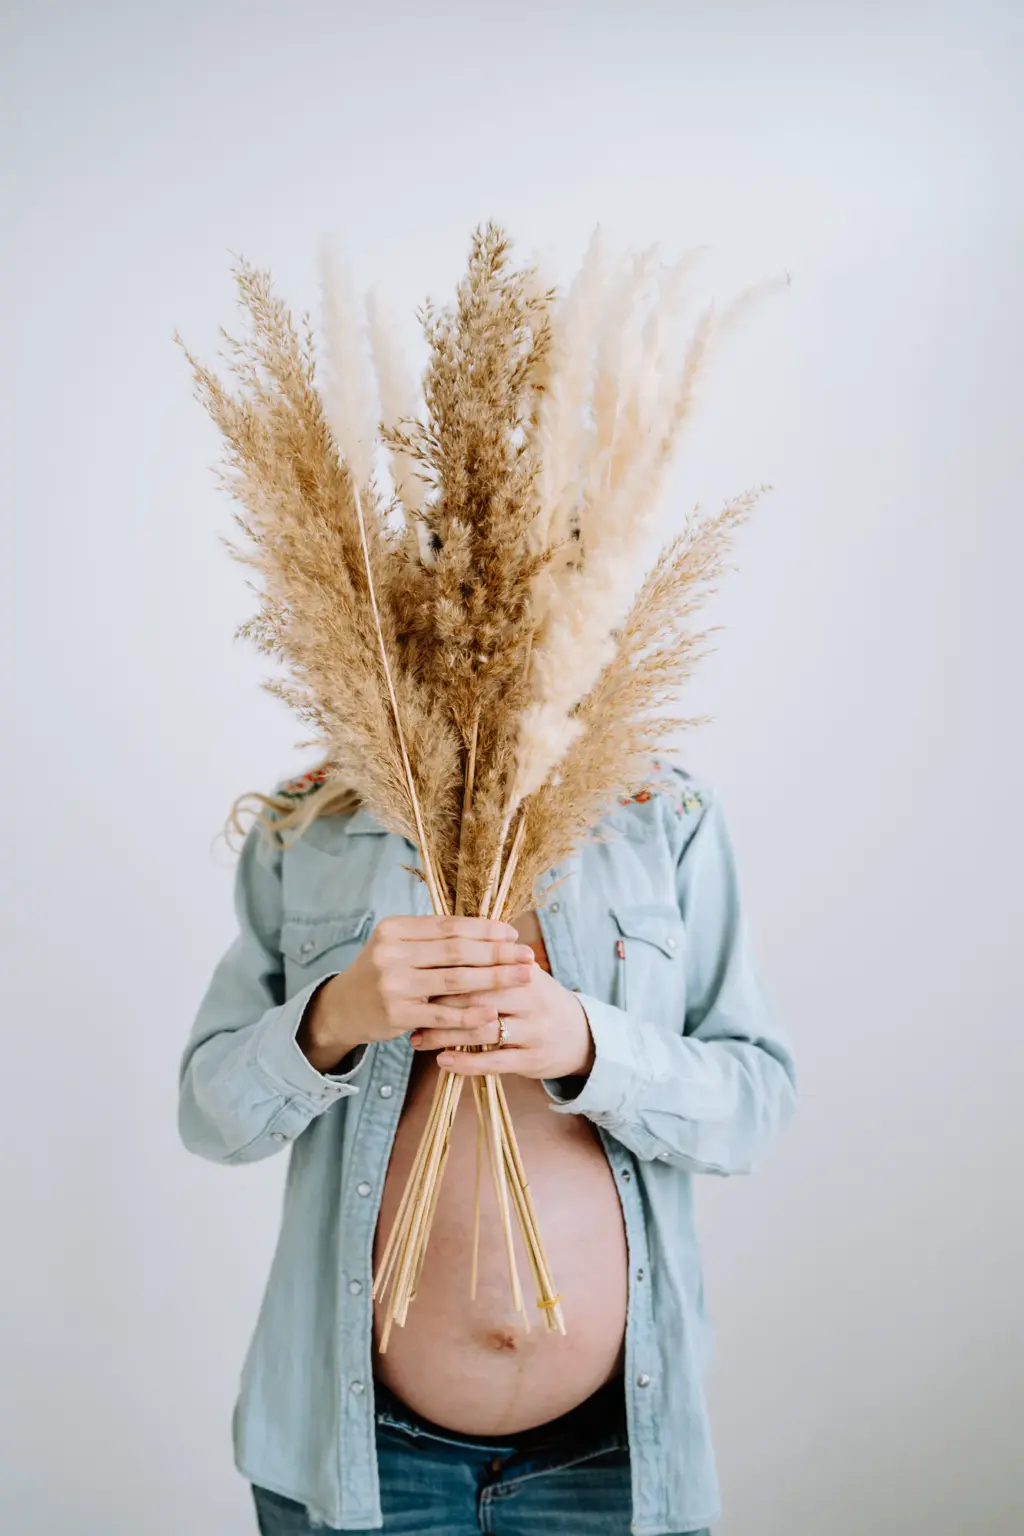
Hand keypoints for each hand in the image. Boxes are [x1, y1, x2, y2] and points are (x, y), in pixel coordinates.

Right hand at [298, 913, 535, 1072]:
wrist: (342, 1008)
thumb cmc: (382, 973)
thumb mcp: (397, 946)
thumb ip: (433, 938)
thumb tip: (489, 929)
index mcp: (394, 929)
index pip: (449, 926)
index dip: (485, 929)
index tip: (513, 934)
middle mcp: (391, 953)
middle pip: (456, 950)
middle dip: (497, 952)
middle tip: (527, 954)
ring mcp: (393, 984)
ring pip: (455, 979)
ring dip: (494, 978)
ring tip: (523, 977)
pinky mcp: (397, 1014)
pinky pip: (442, 1013)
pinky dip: (469, 1013)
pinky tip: (493, 1011)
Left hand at [413, 962, 594, 1081]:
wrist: (582, 1035)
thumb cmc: (539, 1000)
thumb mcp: (523, 974)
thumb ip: (490, 960)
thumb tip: (441, 941)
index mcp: (525, 971)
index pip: (479, 965)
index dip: (445, 970)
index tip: (416, 975)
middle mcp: (532, 997)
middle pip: (477, 996)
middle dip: (439, 1003)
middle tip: (408, 1007)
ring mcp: (534, 1030)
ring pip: (483, 1030)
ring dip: (445, 1035)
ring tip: (417, 1038)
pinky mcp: (533, 1059)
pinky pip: (494, 1061)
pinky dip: (466, 1062)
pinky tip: (442, 1061)